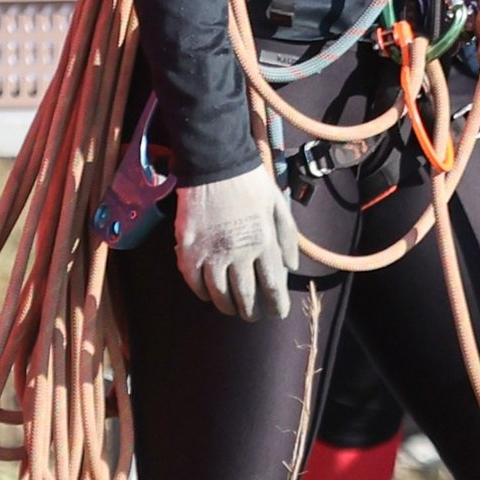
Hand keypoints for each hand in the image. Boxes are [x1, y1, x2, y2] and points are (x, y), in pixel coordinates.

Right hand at [175, 163, 298, 321]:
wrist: (214, 163)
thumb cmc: (250, 183)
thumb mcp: (279, 206)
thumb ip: (288, 238)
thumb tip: (291, 267)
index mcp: (264, 242)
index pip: (272, 286)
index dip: (276, 305)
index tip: (277, 313)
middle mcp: (238, 252)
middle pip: (245, 295)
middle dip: (251, 311)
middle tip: (252, 316)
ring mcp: (210, 252)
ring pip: (218, 293)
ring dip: (226, 305)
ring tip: (231, 308)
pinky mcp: (188, 248)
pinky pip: (193, 280)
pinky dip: (200, 292)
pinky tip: (206, 294)